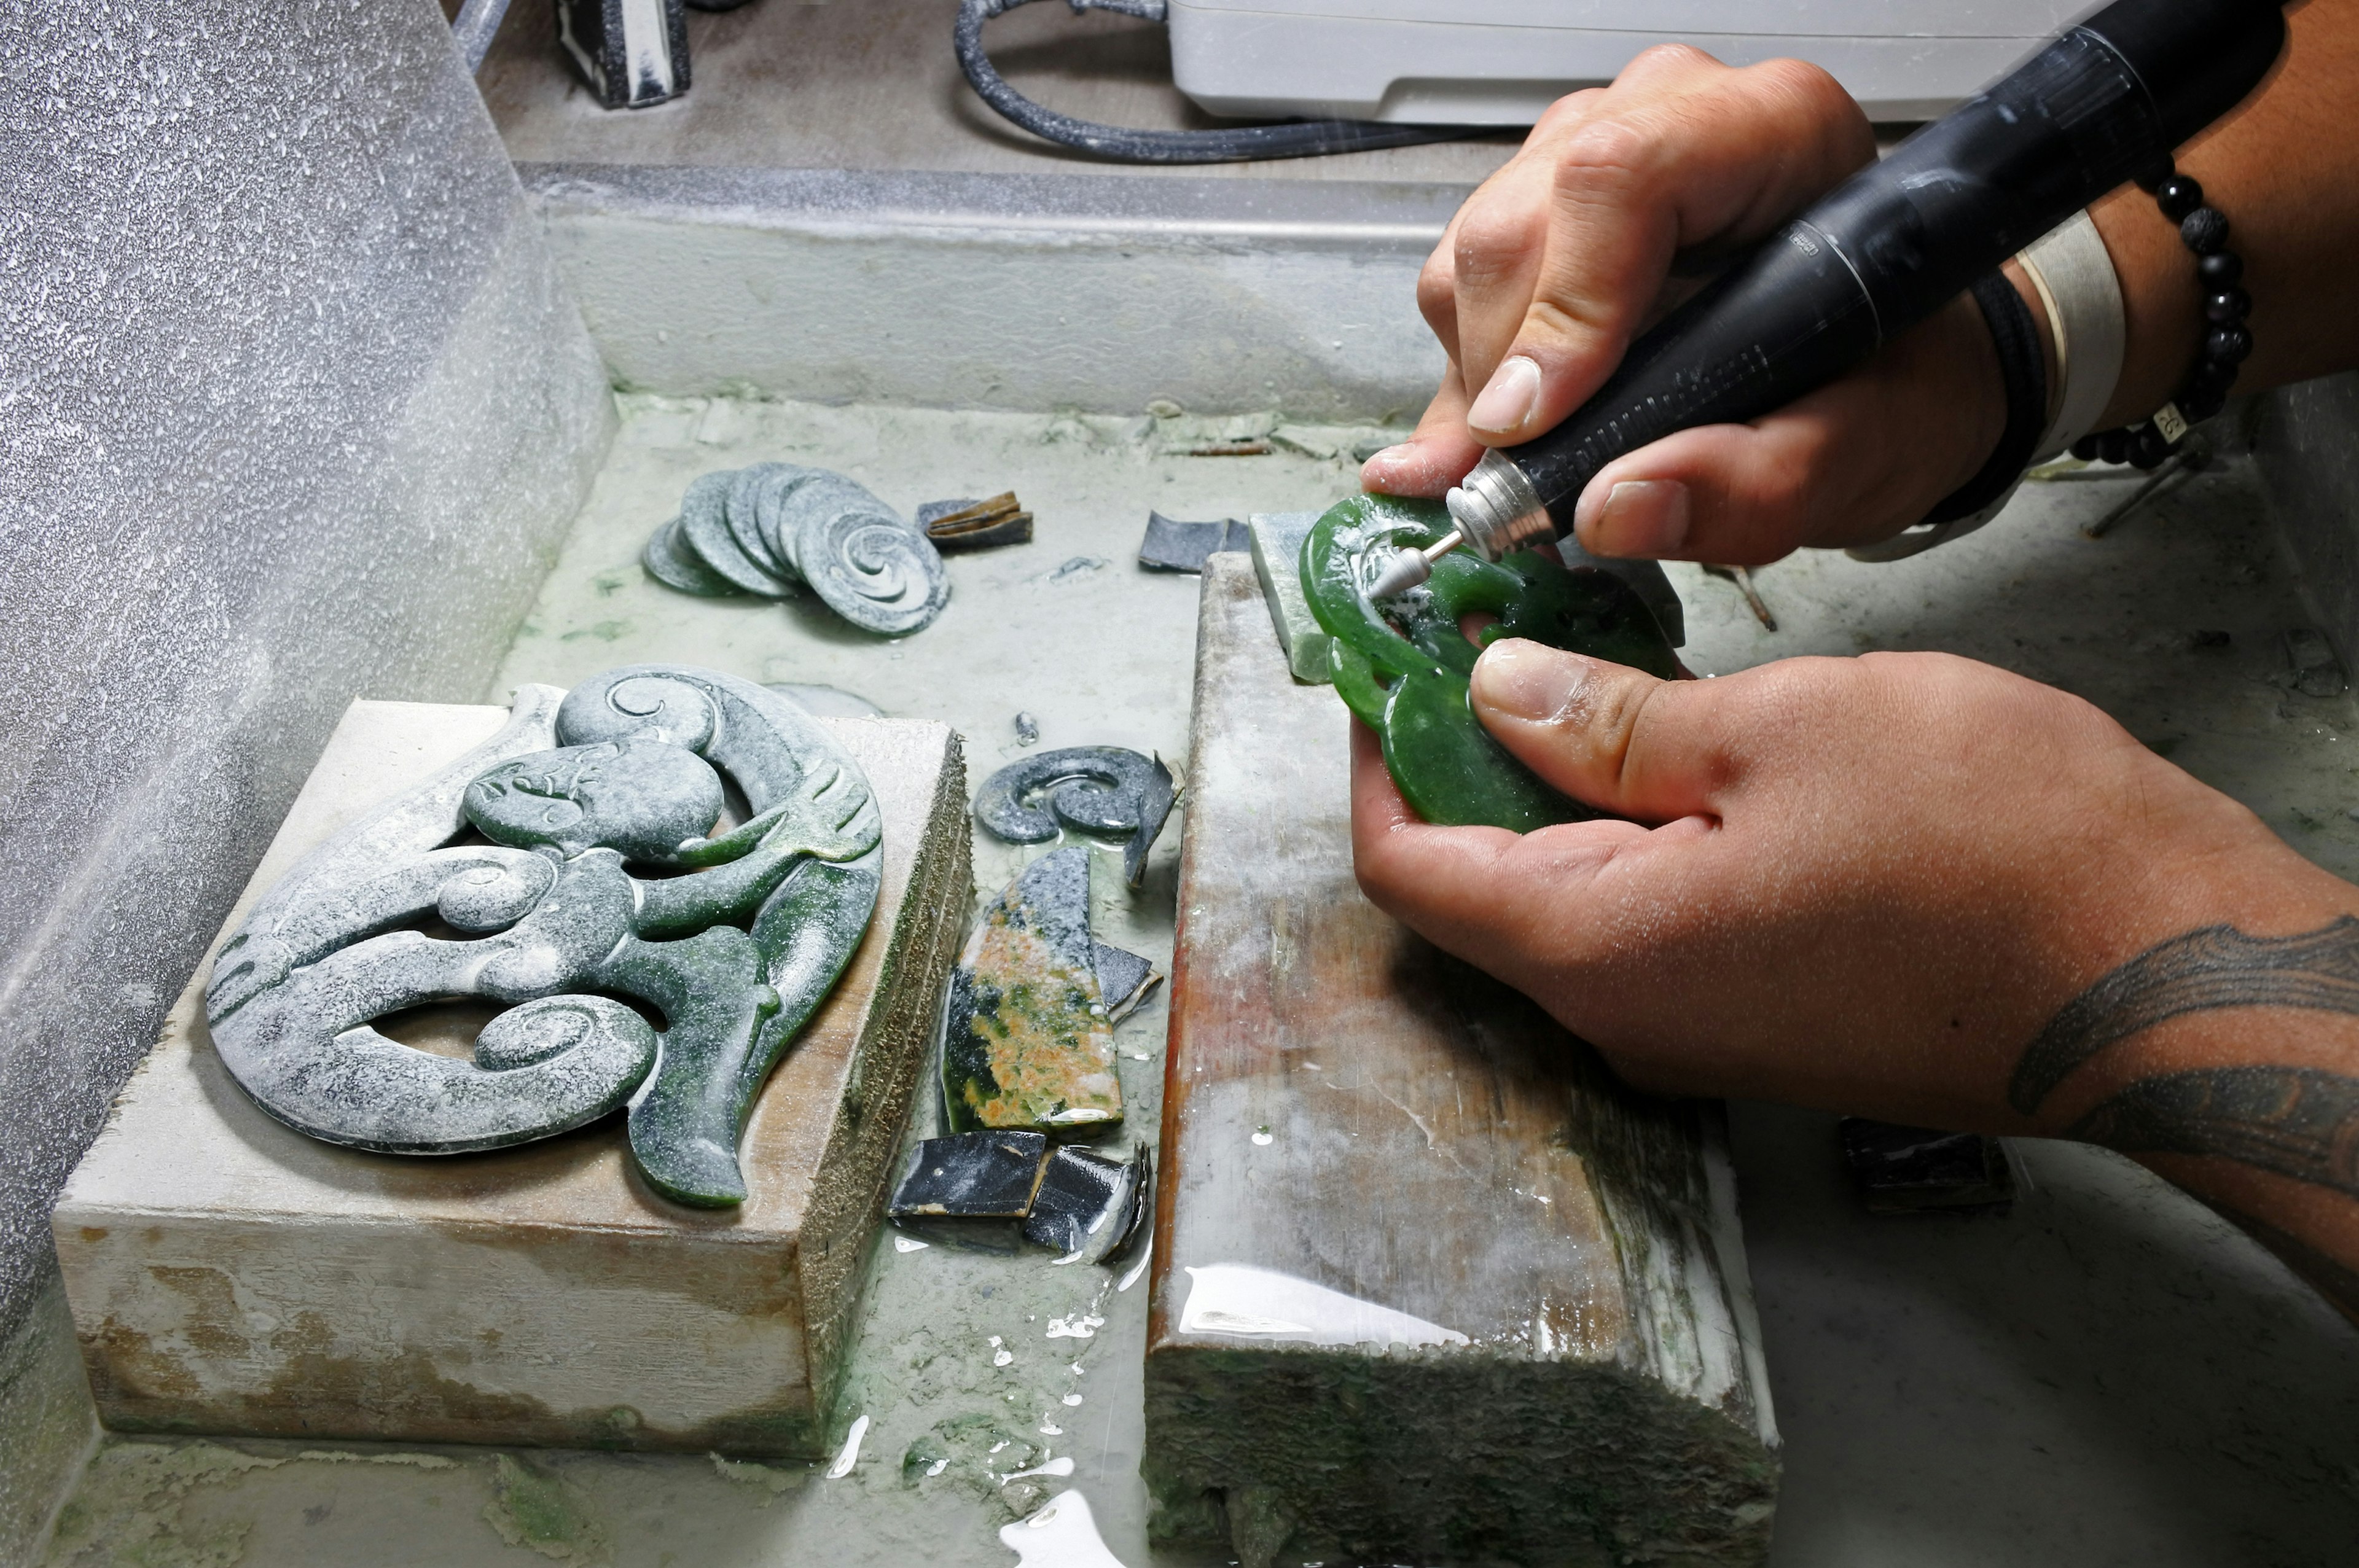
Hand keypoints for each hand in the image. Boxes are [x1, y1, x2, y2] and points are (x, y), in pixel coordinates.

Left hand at [1350, 639, 2355, 1132]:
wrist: (2160, 972)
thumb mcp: (1774, 732)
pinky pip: (1648, 921)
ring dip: (1555, 786)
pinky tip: (1667, 744)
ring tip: (1576, 664)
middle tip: (1481, 633)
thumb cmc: (1990, 843)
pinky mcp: (1761, 1020)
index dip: (1377, 753)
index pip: (1406, 863)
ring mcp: (1696, 1031)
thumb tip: (1493, 693)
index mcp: (1593, 950)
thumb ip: (1607, 724)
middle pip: (1478, 883)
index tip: (1385, 659)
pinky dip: (1628, 832)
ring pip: (1567, 897)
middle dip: (1463, 755)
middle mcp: (1624, 1018)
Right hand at [1359, 46, 2015, 565]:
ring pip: (1472, 262)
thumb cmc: (1887, 385)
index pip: (1619, 177)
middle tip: (1533, 482)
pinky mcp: (1539, 216)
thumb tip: (1617, 509)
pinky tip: (1513, 443)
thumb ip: (1759, 485)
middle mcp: (1668, 120)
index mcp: (1773, 135)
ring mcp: (1588, 158)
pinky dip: (1469, 388)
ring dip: (1484, 384)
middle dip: (1509, 371)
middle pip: (1520, 225)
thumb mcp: (1860, 453)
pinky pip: (1457, 294)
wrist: (1879, 382)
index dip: (1562, 304)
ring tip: (1545, 462)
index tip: (1538, 424)